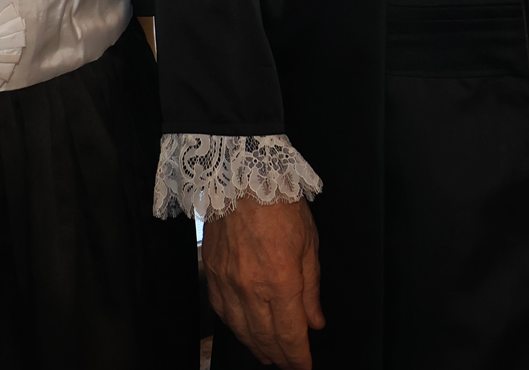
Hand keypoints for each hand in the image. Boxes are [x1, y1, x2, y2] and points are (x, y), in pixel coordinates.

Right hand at [202, 197, 324, 368]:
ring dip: (258, 347)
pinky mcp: (213, 275)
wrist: (242, 178)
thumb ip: (312, 288)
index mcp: (281, 280)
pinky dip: (237, 328)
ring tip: (270, 354)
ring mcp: (228, 284)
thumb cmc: (281, 204)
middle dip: (281, 357)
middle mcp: (252, 288)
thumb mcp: (310, 244)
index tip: (306, 367)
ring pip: (242, 331)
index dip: (299, 358)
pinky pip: (224, 314)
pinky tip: (246, 331)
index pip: (291, 334)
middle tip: (291, 364)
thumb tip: (315, 322)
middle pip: (265, 338)